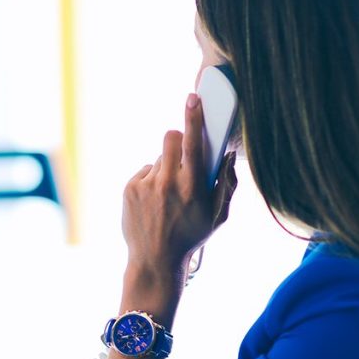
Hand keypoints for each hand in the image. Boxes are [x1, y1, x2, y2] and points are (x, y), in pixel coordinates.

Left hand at [121, 93, 238, 292]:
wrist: (155, 260)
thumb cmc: (191, 236)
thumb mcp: (218, 216)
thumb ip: (227, 183)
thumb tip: (228, 155)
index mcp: (193, 188)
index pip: (194, 145)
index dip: (194, 118)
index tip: (193, 98)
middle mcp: (168, 183)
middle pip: (170, 138)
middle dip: (177, 139)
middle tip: (182, 155)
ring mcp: (146, 185)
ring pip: (159, 158)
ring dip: (166, 168)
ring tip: (168, 195)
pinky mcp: (130, 189)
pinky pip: (145, 171)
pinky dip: (151, 180)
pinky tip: (155, 201)